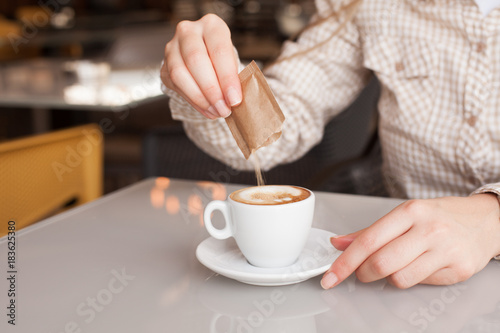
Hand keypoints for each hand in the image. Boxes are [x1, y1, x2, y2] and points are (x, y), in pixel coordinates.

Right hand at [161, 14, 241, 118]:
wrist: (204, 59)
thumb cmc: (222, 59)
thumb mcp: (233, 61)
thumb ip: (233, 77)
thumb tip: (233, 100)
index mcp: (211, 25)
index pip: (219, 50)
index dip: (227, 77)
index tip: (235, 99)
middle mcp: (188, 32)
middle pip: (196, 60)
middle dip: (212, 90)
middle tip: (224, 108)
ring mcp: (172, 48)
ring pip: (180, 74)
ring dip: (200, 98)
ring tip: (216, 111)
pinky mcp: (164, 66)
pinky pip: (176, 86)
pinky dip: (193, 102)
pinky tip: (207, 110)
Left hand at [321, 194, 499, 288]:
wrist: (486, 220)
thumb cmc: (440, 216)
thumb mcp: (405, 214)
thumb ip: (370, 231)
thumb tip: (339, 243)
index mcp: (410, 211)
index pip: (368, 240)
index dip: (345, 262)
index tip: (331, 276)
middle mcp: (429, 229)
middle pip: (381, 263)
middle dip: (364, 273)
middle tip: (363, 272)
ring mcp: (446, 250)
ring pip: (399, 279)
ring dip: (389, 278)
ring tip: (397, 265)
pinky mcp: (459, 269)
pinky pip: (421, 284)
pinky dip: (412, 279)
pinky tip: (419, 266)